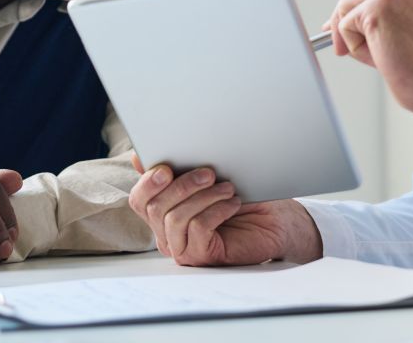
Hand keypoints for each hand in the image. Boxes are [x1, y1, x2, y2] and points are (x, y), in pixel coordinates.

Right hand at [128, 157, 321, 266]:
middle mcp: (166, 232)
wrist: (274, 220)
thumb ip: (176, 168)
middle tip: (209, 172)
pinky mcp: (200, 256)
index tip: (167, 168)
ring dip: (202, 197)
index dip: (147, 182)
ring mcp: (182, 246)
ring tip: (227, 187)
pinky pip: (198, 229)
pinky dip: (215, 210)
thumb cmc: (240, 195)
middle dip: (181, 185)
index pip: (140, 200)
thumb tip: (138, 157)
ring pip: (175, 218)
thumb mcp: (206, 177)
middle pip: (154, 208)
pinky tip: (232, 203)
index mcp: (163, 211)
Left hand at [326, 0, 412, 132]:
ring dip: (352, 38)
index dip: (356, 8)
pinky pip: (345, 25)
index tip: (345, 27)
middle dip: (340, 16)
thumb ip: (383, 22)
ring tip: (376, 57)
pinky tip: (378, 57)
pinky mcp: (376, 9)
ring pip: (346, 7)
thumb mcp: (406, 35)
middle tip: (340, 46)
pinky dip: (354, 47)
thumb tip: (344, 25)